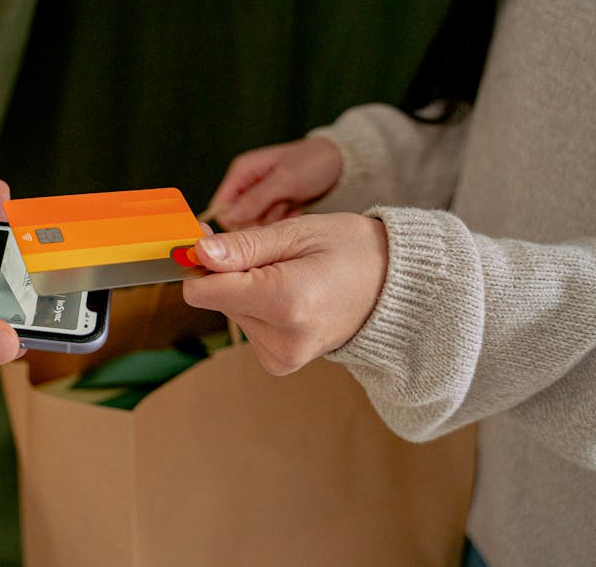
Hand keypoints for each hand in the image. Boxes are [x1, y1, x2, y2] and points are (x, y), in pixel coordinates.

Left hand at [181, 213, 386, 374]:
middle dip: (231, 273)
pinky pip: (248, 327)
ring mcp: (282, 356)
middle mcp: (282, 339)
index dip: (202, 261)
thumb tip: (199, 253)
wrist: (396, 290)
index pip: (204, 290)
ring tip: (292, 277)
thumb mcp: (297, 233)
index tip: (213, 241)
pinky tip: (291, 298)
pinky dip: (260, 309)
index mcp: (285, 302)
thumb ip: (244, 246)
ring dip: (248, 291)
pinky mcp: (280, 363)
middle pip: (217, 299)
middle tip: (272, 255)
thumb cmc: (352, 251)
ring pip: (231, 312)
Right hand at [205, 137, 341, 230]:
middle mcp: (246, 185)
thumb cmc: (313, 162)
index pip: (221, 208)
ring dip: (274, 221)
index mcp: (241, 172)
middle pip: (237, 220)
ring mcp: (259, 197)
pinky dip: (284, 221)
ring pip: (255, 225)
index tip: (257, 223)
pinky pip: (270, 225)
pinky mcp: (273, 206)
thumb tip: (229, 218)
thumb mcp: (286, 180)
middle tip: (281, 207)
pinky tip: (296, 208)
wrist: (340, 162)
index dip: (234, 221)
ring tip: (291, 204)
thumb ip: (256, 199)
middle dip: (260, 220)